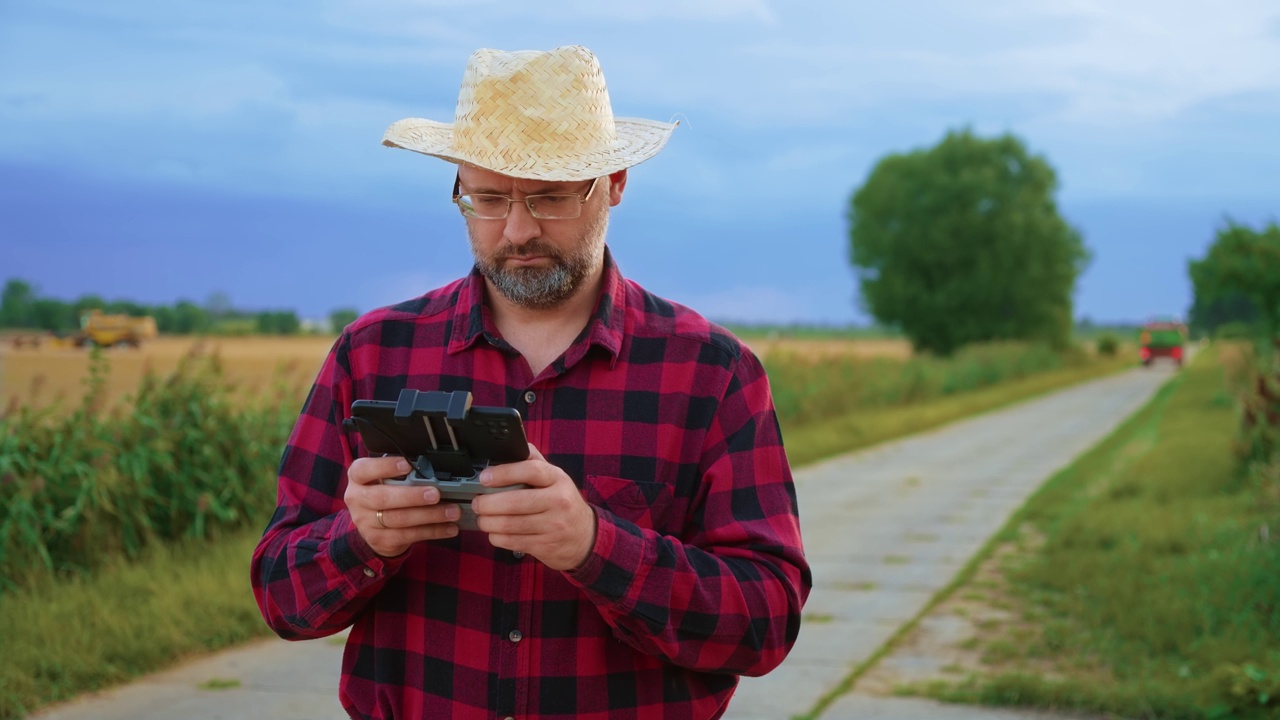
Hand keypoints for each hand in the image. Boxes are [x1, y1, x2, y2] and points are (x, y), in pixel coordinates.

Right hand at [344, 456, 462, 557]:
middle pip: (383, 498)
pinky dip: (433, 531)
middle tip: (435, 494)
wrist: (372, 526)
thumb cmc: (384, 492)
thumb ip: (400, 473)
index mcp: (358, 478)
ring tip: (452, 511)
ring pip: (399, 519)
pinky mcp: (380, 540)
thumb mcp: (384, 478)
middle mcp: (357, 500)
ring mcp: (366, 522)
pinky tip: (449, 527)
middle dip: (412, 496)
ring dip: (429, 515)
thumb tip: (432, 469)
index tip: (407, 464)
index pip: (363, 469)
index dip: (385, 466)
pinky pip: (409, 536)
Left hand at [470, 444, 596, 570]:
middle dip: (488, 503)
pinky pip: (513, 541)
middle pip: (515, 502)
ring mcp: (553, 525)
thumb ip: (536, 463)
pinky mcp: (545, 545)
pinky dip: (497, 537)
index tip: (485, 477)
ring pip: (510, 524)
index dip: (504, 473)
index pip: (531, 470)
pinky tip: (494, 532)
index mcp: (558, 479)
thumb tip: (517, 445)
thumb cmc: (564, 504)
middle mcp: (558, 501)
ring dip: (488, 522)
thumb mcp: (556, 479)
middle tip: (477, 502)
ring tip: (482, 518)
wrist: (585, 537)